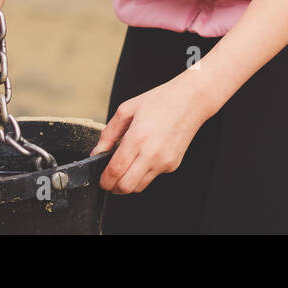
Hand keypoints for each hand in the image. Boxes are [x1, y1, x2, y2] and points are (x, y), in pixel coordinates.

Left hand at [90, 73, 208, 193]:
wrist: (190, 100)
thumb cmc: (160, 101)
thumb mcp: (127, 110)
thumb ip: (108, 134)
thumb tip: (97, 152)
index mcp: (138, 137)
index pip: (116, 171)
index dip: (104, 180)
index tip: (100, 179)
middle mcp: (152, 153)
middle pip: (126, 187)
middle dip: (113, 187)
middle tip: (109, 178)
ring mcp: (164, 162)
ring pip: (139, 187)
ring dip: (128, 182)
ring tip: (126, 167)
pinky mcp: (173, 165)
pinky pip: (152, 177)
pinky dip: (143, 173)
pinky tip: (145, 156)